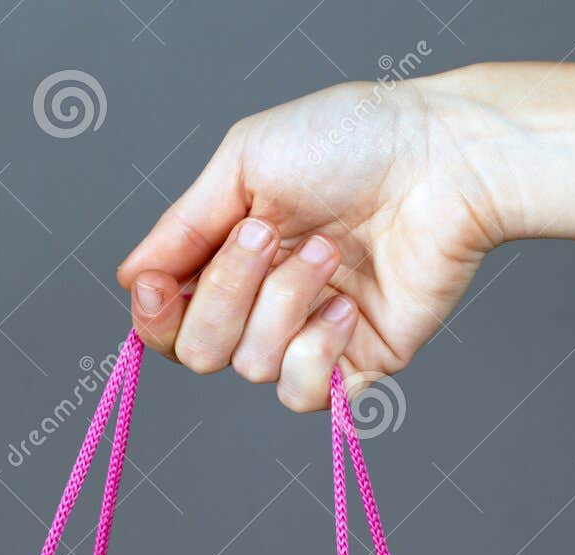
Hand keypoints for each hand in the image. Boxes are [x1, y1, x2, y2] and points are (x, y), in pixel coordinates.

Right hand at [117, 78, 507, 410]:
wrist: (444, 158)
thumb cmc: (353, 140)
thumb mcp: (244, 162)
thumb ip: (182, 227)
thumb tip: (130, 278)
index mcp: (231, 257)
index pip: (168, 321)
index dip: (155, 316)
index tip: (160, 284)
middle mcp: (265, 303)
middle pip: (199, 353)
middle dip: (225, 295)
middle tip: (269, 235)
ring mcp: (311, 335)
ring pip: (252, 367)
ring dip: (284, 304)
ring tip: (329, 253)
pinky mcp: (360, 362)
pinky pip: (306, 394)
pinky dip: (317, 351)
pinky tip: (348, 306)